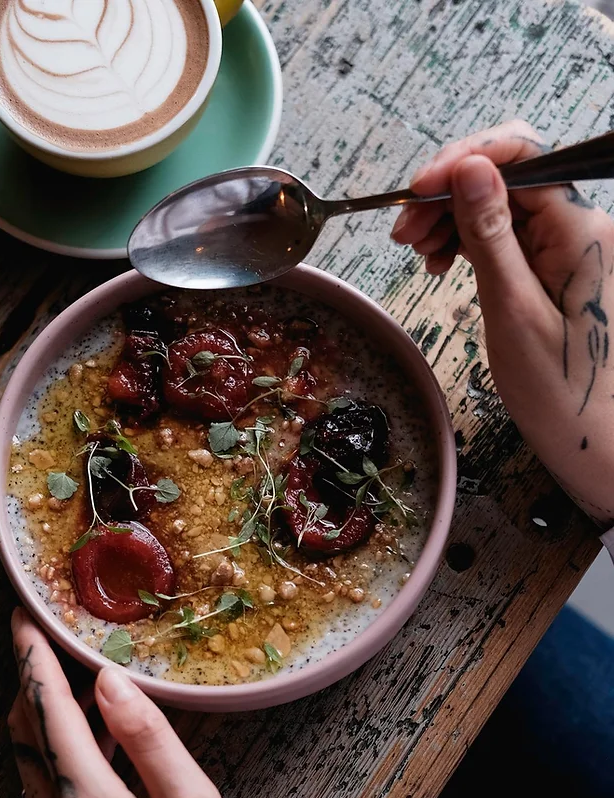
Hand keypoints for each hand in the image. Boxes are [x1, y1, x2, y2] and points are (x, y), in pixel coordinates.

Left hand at [9, 607, 271, 797]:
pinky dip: (60, 749)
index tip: (25, 617)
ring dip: (45, 714)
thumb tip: (112, 682)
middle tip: (48, 636)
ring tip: (76, 675)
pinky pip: (47, 789)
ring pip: (31, 762)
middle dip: (31, 679)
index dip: (34, 660)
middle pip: (26, 735)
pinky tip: (99, 738)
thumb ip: (151, 741)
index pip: (47, 713)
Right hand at [391, 119, 613, 524]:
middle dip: (449, 192)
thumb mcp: (514, 311)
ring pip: (501, 204)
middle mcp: (579, 228)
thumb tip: (470, 168)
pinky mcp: (552, 267)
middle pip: (507, 177)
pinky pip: (506, 235)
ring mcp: (566, 247)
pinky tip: (441, 260)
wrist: (596, 440)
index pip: (524, 158)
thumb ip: (492, 236)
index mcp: (582, 231)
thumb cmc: (562, 391)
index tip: (416, 189)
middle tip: (403, 230)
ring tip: (415, 250)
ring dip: (452, 217)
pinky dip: (468, 241)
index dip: (464, 160)